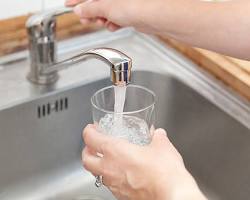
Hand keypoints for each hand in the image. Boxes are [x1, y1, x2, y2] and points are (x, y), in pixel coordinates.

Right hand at [65, 0, 163, 32]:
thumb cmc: (136, 5)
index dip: (76, 0)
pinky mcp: (130, 12)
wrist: (155, 16)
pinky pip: (117, 17)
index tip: (68, 5)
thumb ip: (91, 9)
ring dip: (102, 19)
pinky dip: (113, 22)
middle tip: (85, 19)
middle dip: (91, 12)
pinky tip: (113, 26)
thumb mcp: (106, 7)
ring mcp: (124, 3)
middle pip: (97, 2)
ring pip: (107, 11)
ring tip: (101, 23)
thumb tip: (80, 10)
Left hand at [82, 124, 205, 199]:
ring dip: (97, 165)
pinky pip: (109, 185)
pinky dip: (110, 177)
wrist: (171, 196)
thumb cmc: (164, 173)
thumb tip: (158, 134)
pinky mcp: (120, 196)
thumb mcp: (163, 147)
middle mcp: (109, 168)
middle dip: (87, 151)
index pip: (91, 138)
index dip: (89, 131)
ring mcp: (113, 185)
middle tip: (93, 145)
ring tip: (106, 159)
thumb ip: (158, 137)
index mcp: (115, 151)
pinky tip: (122, 174)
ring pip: (95, 174)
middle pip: (86, 159)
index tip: (92, 129)